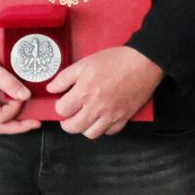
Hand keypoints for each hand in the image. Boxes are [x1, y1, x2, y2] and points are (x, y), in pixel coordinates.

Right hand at [0, 49, 41, 134]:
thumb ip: (9, 83)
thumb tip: (26, 96)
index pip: (1, 117)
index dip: (15, 108)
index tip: (20, 94)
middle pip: (0, 128)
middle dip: (19, 126)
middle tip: (36, 123)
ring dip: (15, 122)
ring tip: (30, 119)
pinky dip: (8, 114)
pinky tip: (17, 109)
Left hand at [48, 46, 162, 138]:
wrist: (143, 63)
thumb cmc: (113, 61)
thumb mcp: (83, 64)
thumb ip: (64, 78)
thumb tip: (51, 89)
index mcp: (84, 93)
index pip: (62, 111)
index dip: (60, 107)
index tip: (63, 102)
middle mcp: (97, 108)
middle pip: (74, 127)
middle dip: (67, 123)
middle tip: (69, 115)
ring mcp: (111, 115)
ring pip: (91, 134)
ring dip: (84, 127)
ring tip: (84, 117)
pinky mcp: (125, 118)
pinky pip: (110, 132)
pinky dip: (103, 128)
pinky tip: (101, 118)